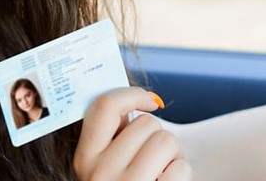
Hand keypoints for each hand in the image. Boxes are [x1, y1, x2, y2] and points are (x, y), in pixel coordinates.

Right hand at [73, 87, 190, 180]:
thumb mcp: (109, 163)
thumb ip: (115, 134)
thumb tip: (138, 98)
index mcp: (85, 158)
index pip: (103, 106)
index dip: (132, 94)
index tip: (150, 100)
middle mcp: (99, 174)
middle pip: (147, 124)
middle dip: (158, 136)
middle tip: (152, 159)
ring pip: (167, 141)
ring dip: (173, 154)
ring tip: (160, 172)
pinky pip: (180, 168)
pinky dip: (180, 174)